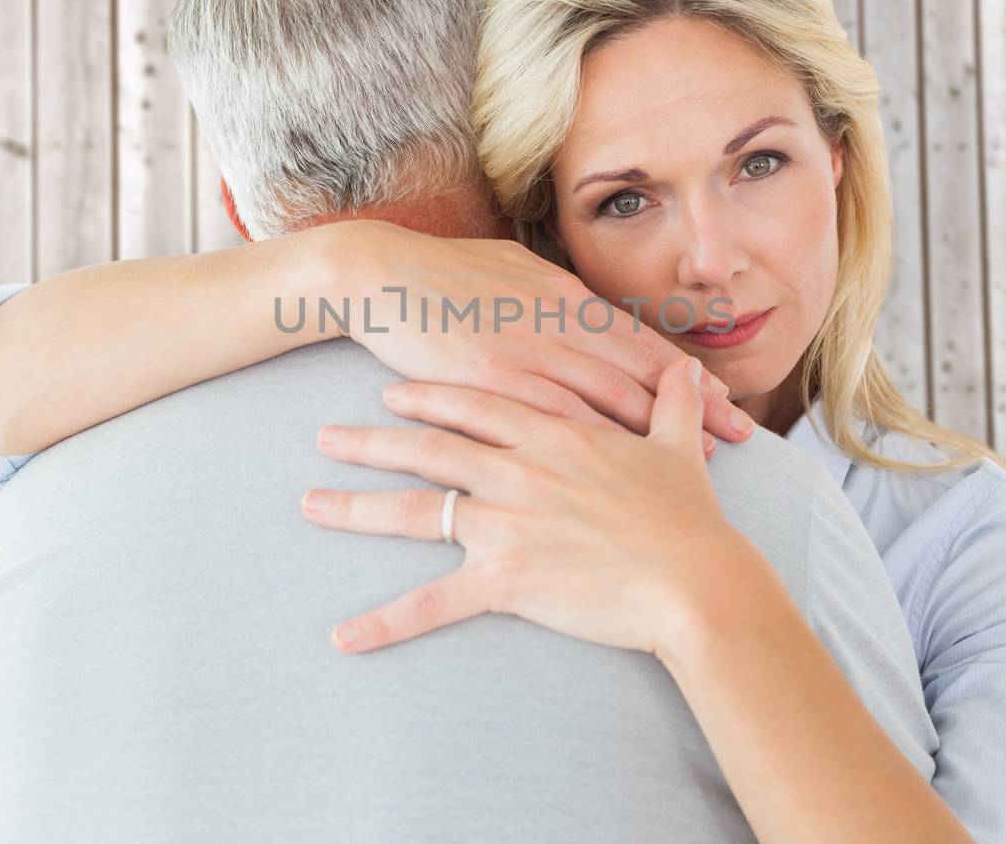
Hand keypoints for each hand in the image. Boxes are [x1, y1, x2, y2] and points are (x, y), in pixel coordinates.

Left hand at [300, 355, 752, 658]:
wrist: (696, 580)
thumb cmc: (690, 517)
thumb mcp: (678, 447)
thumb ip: (673, 403)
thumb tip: (688, 369)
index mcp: (553, 433)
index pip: (476, 403)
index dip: (431, 396)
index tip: (393, 393)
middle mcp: (517, 471)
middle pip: (429, 447)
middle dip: (372, 440)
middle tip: (326, 436)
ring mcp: (505, 523)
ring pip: (416, 509)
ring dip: (357, 507)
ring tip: (310, 504)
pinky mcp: (505, 579)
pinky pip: (433, 603)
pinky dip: (386, 622)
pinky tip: (343, 637)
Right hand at [321, 219, 756, 448]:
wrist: (377, 275)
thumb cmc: (440, 274)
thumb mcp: (510, 270)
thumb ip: (553, 295)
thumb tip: (586, 310)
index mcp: (565, 295)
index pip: (642, 339)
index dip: (689, 374)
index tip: (727, 400)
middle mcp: (558, 321)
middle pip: (644, 368)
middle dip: (698, 405)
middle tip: (743, 436)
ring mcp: (527, 349)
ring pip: (611, 393)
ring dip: (662, 429)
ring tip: (705, 460)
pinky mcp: (491, 378)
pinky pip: (555, 414)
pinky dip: (600, 440)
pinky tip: (625, 466)